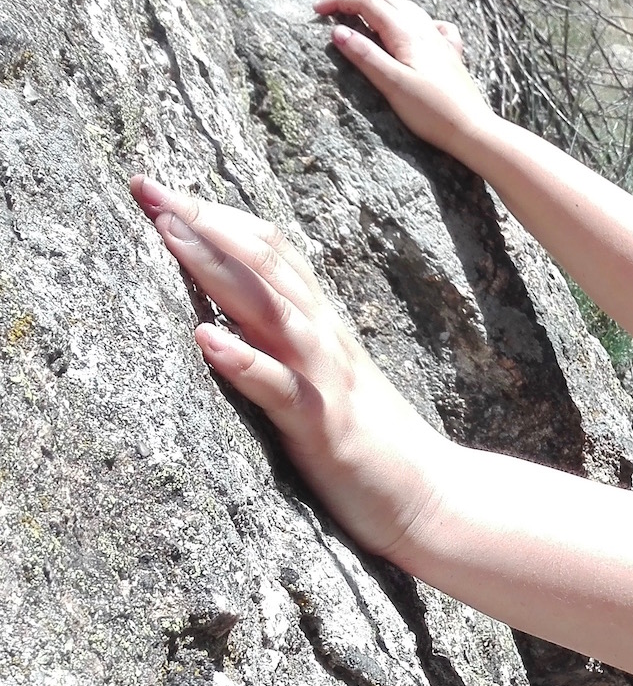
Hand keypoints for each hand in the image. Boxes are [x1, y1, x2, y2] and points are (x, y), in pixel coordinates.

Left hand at [130, 175, 453, 557]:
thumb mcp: (327, 381)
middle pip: (263, 262)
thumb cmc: (375, 447)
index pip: (269, 251)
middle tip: (145, 186)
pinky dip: (244, 361)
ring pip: (269, 309)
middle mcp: (323, 340)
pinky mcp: (323, 428)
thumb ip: (290, 346)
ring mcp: (325, 380)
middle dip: (201, 221)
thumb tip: (236, 316)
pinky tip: (206, 338)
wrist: (434, 499)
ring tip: (167, 233)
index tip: (157, 188)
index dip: (214, 214)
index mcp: (320, 328)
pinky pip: (281, 388)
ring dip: (216, 267)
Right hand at [314, 0, 491, 153]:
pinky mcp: (450, 56)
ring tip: (360, 14)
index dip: (339, 0)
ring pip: (405, 8)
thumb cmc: (434, 112)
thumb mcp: (392, 84)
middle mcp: (424, 29)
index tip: (317, 11)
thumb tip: (338, 32)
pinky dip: (412, 19)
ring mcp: (439, 40)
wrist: (472, 130)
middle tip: (331, 9)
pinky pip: (430, 25)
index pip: (367, 1)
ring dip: (379, 5)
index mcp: (407, 32)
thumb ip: (365, 56)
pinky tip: (414, 28)